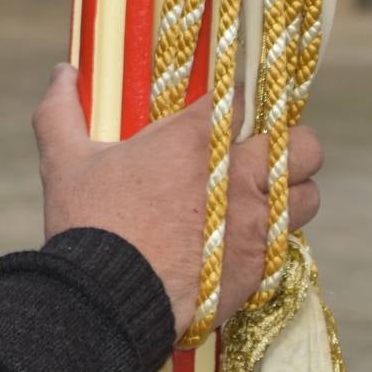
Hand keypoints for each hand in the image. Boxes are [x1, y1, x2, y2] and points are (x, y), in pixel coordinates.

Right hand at [32, 63, 322, 339]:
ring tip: (261, 198)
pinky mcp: (259, 265)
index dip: (242, 101)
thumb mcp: (64, 159)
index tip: (229, 109)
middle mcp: (240, 175)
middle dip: (287, 144)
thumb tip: (62, 71)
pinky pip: (291, 242)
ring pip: (309, 195)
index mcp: (199, 137)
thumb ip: (62, 109)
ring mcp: (256, 223)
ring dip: (291, 193)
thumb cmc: (88, 222)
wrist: (106, 299)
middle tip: (258, 153)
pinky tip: (245, 238)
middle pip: (303, 144)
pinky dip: (276, 236)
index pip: (249, 97)